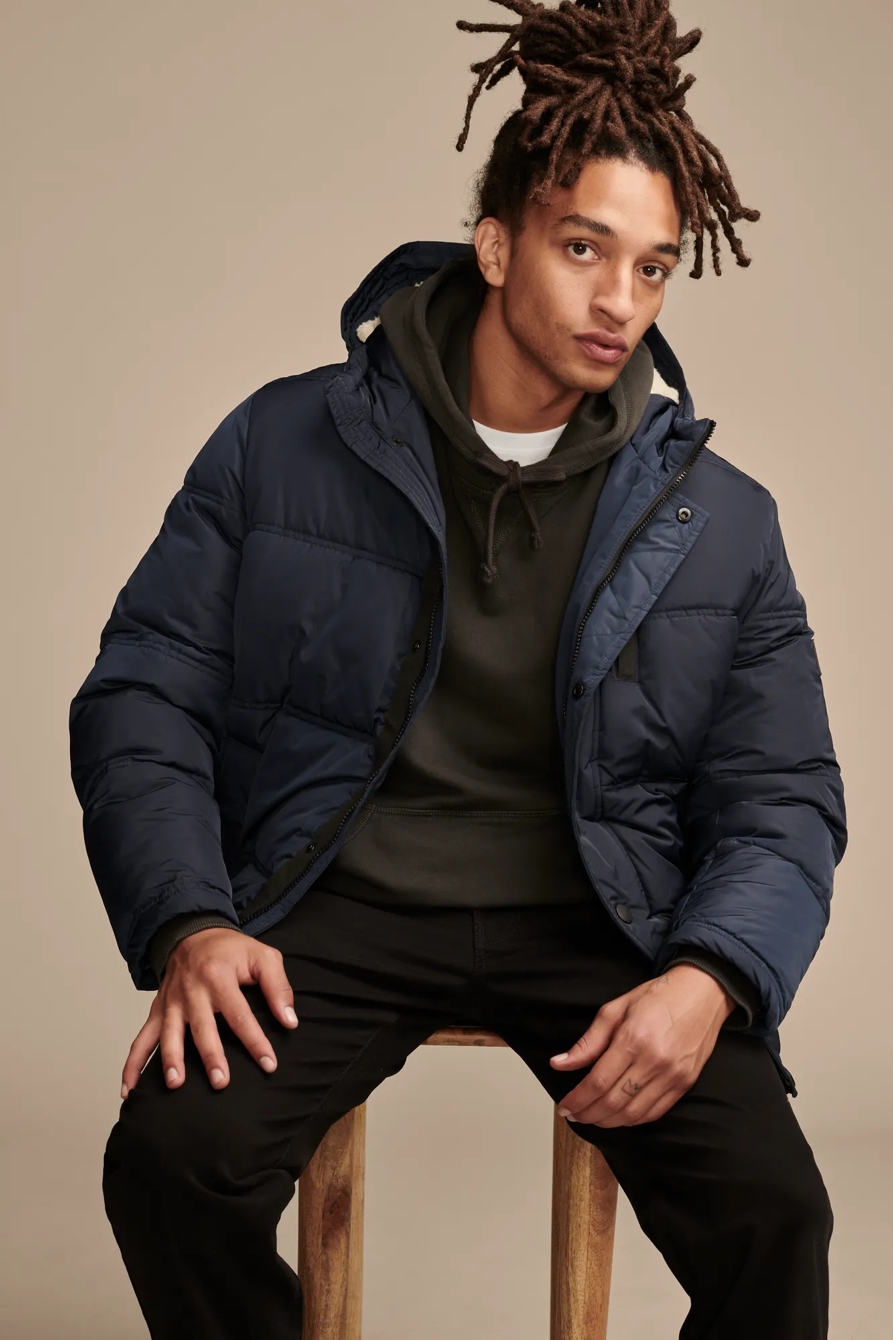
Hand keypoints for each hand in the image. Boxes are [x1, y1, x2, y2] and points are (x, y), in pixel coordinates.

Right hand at [120, 928, 298, 1096]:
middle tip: (221, 1082)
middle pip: (202, 1027)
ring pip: (169, 1034)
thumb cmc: (230, 950)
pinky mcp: (158, 1011)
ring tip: (176, 1084)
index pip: (240, 1014)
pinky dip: (133, 1065)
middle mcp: (192, 991)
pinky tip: (130, 1090)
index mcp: (219, 976)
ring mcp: (171, 1003)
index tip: (269, 1064)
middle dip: (211, 1055)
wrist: (192, 933)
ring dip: (170, 1060)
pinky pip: (142, 1039)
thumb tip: (290, 1021)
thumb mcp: (263, 956)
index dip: (256, 1041)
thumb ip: (278, 987)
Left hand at [549, 965, 734, 1127]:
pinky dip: (633, 1120)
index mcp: (633, 1040)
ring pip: (634, 1114)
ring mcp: (672, 1076)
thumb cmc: (656, 997)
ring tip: (592, 1118)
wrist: (702, 993)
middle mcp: (654, 1061)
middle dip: (588, 1114)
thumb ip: (588, 1042)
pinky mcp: (685, 1084)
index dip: (578, 1100)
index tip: (564, 1107)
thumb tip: (559, 1064)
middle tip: (573, 1115)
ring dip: (608, 1122)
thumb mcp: (615, 1009)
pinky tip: (619, 1116)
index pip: (598, 1082)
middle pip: (613, 1102)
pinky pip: (655, 1113)